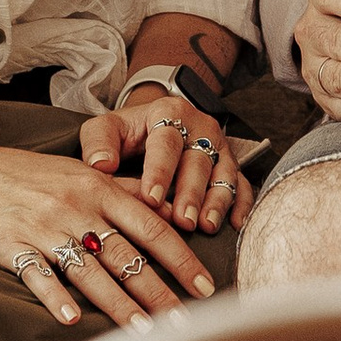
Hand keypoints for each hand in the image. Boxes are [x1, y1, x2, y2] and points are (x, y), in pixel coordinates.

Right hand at [0, 142, 216, 327]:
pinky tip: (73, 320)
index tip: (206, 286)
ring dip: (119, 305)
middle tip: (186, 324)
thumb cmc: (32, 175)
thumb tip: (173, 212)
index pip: (151, 227)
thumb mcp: (83, 172)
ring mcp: (43, 228)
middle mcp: (76, 208)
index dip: (181, 258)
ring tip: (145, 333)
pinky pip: (37, 275)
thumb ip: (127, 190)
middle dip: (159, 292)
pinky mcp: (11, 246)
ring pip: (89, 271)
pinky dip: (55, 297)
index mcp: (98, 188)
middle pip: (126, 256)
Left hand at [76, 90, 249, 231]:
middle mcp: (199, 127)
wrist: (156, 122)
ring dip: (216, 201)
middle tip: (183, 221)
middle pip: (198, 160)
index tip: (151, 198)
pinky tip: (236, 224)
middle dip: (191, 193)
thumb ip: (98, 143)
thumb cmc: (129, 131)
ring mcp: (218, 147)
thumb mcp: (106, 128)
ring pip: (223, 173)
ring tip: (206, 226)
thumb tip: (100, 165)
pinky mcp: (230, 165)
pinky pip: (242, 184)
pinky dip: (241, 204)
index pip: (165, 143)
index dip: (159, 171)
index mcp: (168, 114)